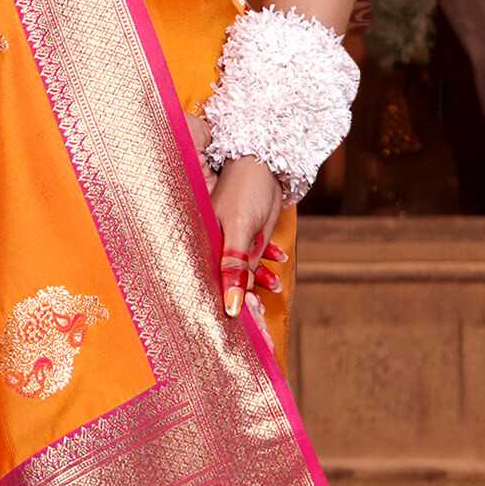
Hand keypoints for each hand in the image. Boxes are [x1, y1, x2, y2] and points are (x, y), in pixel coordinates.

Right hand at [211, 154, 286, 318]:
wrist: (264, 161)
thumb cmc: (246, 189)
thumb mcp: (241, 230)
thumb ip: (235, 267)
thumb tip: (232, 305)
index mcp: (205, 245)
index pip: (214, 285)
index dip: (228, 304)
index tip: (245, 324)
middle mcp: (213, 246)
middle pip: (227, 282)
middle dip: (245, 297)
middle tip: (261, 314)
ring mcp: (229, 242)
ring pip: (243, 272)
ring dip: (259, 281)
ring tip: (275, 287)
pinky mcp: (245, 237)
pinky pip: (254, 258)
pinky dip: (267, 264)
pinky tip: (279, 266)